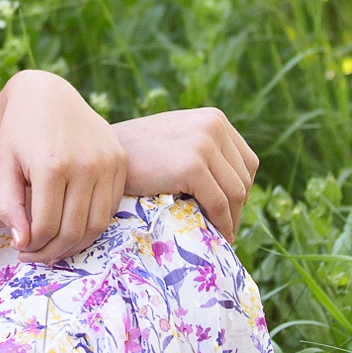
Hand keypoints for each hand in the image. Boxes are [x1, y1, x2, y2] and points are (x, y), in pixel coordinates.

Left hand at [0, 70, 127, 264]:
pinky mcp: (120, 159)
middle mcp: (85, 164)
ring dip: (76, 244)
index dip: (33, 246)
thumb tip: (22, 244)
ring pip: (97, 224)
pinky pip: (111, 207)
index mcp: (52, 165)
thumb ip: (8, 206)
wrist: (48, 93)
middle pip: (74, 230)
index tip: (21, 249)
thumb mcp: (3, 165)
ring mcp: (107, 161)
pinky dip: (93, 223)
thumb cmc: (19, 131)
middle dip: (52, 251)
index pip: (46, 226)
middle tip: (36, 255)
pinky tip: (73, 225)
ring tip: (55, 246)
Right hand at [112, 108, 258, 239]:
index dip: (241, 190)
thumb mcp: (178, 141)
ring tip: (221, 234)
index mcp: (214, 118)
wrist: (104, 158)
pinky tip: (213, 233)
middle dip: (237, 207)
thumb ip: (205, 151)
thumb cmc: (138, 156)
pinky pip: (219, 203)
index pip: (247, 162)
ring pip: (236, 193)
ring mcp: (203, 143)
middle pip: (244, 178)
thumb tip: (236, 188)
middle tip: (225, 228)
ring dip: (231, 219)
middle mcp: (213, 125)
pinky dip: (221, 223)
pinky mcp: (192, 165)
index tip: (229, 212)